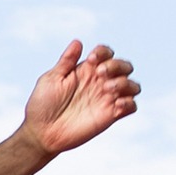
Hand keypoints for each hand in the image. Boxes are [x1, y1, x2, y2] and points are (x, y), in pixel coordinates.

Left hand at [22, 40, 139, 154]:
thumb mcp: (51, 79)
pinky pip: (132, 106)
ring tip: (107, 89)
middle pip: (124, 66)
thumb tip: (78, 42)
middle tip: (100, 74)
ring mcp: (106, 99)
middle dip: (117, 65)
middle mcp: (99, 83)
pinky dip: (128, 103)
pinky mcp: (110, 116)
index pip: (106, 54)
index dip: (104, 52)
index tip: (91, 60)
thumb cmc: (42, 105)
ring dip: (125, 83)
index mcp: (86, 71)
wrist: (42, 132)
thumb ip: (66, 61)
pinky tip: (114, 105)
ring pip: (132, 85)